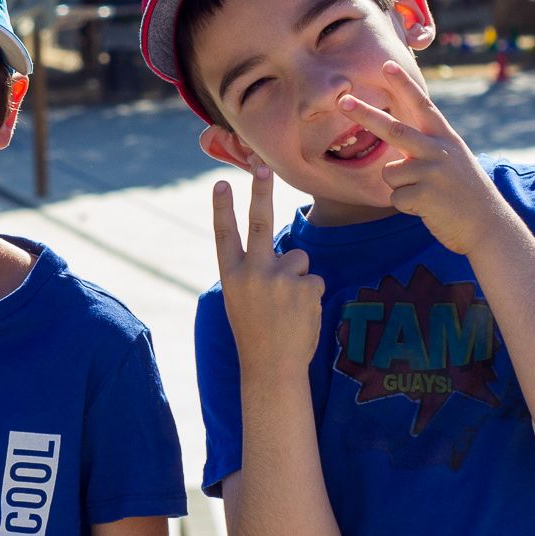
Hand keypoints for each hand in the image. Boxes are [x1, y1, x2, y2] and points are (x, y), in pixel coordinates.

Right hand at [213, 159, 323, 370]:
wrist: (272, 368)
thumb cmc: (256, 332)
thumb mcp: (241, 299)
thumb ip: (253, 272)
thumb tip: (284, 250)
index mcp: (231, 275)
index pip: (225, 234)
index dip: (222, 208)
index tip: (220, 183)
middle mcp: (253, 272)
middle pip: (260, 223)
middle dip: (260, 192)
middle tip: (261, 167)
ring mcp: (280, 279)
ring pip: (298, 258)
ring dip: (298, 277)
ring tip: (287, 306)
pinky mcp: (305, 287)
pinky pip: (314, 279)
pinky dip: (311, 295)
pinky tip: (300, 315)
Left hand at [339, 61, 505, 255]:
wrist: (488, 226)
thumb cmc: (464, 192)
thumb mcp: (452, 159)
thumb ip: (426, 145)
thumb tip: (393, 135)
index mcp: (445, 138)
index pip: (422, 105)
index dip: (404, 84)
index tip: (387, 65)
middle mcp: (438, 150)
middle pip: (394, 130)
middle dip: (365, 115)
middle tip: (342, 101)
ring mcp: (432, 172)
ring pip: (390, 172)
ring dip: (400, 186)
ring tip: (426, 193)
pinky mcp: (425, 196)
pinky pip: (395, 197)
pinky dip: (406, 205)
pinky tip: (428, 208)